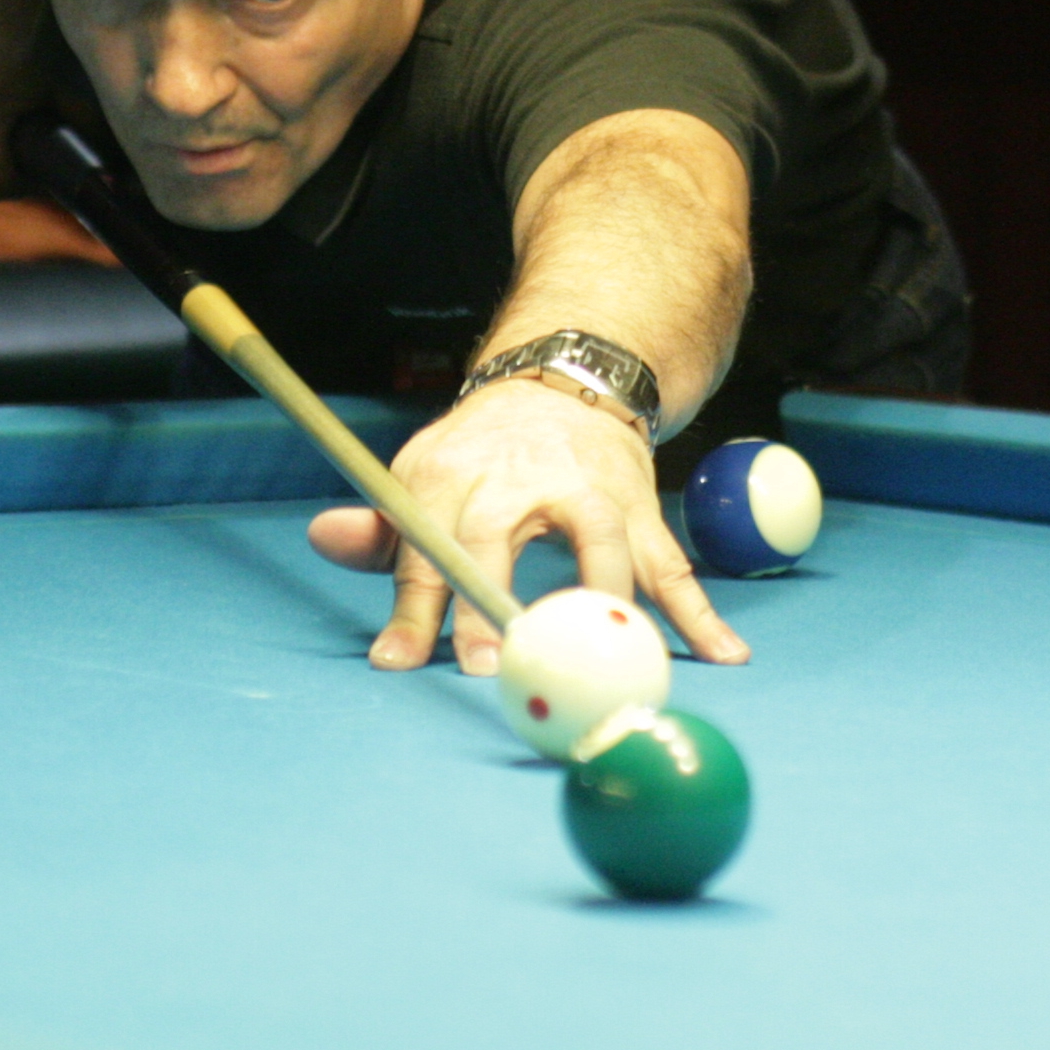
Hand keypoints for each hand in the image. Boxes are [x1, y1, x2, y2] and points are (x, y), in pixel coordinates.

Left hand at [308, 378, 749, 674]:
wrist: (565, 381)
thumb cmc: (483, 456)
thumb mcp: (425, 476)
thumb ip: (381, 529)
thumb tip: (323, 539)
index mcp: (452, 476)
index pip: (423, 548)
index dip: (409, 609)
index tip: (395, 663)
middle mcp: (518, 480)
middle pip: (500, 540)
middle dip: (492, 606)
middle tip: (490, 668)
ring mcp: (589, 493)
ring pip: (602, 547)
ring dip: (605, 605)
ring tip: (610, 666)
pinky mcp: (640, 509)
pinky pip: (674, 567)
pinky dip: (701, 614)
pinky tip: (725, 655)